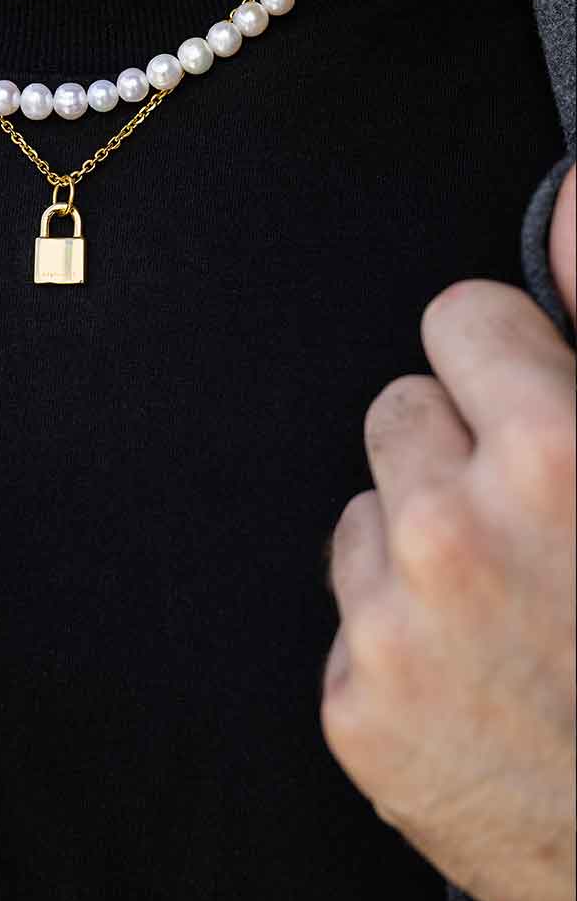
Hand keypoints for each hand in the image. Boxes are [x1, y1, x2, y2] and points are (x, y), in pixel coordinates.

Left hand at [321, 163, 575, 900]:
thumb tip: (568, 188)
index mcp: (553, 453)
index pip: (458, 317)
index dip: (508, 367)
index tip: (536, 413)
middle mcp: (453, 530)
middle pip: (399, 408)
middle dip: (457, 454)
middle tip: (534, 535)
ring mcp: (393, 627)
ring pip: (364, 511)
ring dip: (418, 546)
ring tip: (509, 616)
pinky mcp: (353, 712)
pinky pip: (345, 613)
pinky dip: (396, 639)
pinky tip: (472, 685)